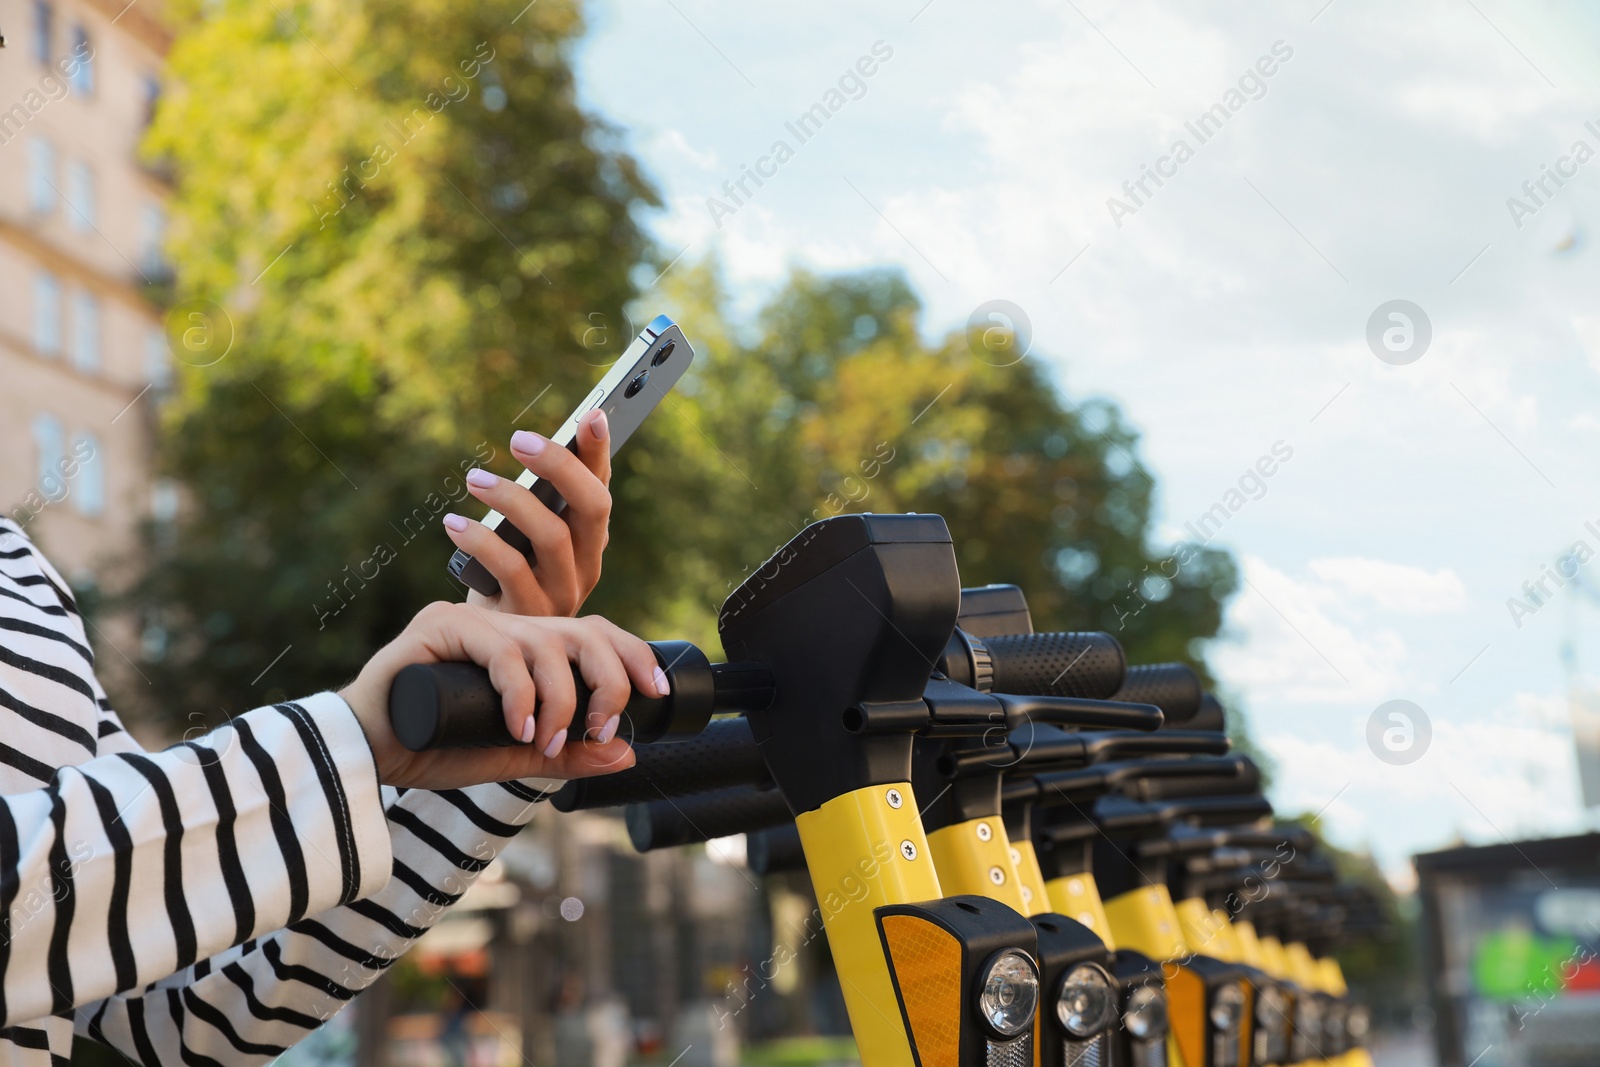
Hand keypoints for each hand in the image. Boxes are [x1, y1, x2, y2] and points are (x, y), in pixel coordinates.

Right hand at [339, 602, 667, 789]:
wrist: (361, 756)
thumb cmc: (432, 751)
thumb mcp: (513, 757)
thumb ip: (565, 753)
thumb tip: (626, 751)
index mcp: (525, 646)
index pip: (592, 634)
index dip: (632, 656)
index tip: (658, 693)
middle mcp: (504, 624)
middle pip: (581, 630)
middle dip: (609, 677)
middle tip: (603, 727)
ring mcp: (472, 620)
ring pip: (545, 642)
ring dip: (563, 696)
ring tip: (548, 742)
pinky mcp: (438, 626)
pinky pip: (499, 650)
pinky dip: (519, 692)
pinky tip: (519, 728)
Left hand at [444, 410, 610, 616]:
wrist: (492, 647)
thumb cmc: (506, 579)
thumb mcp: (526, 540)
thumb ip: (538, 502)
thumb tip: (529, 446)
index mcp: (589, 539)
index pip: (602, 486)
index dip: (600, 452)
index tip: (593, 412)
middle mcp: (587, 564)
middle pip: (591, 507)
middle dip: (560, 466)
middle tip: (519, 440)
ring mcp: (563, 592)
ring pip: (552, 535)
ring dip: (511, 500)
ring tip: (475, 479)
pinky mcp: (531, 615)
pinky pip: (510, 570)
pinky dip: (480, 541)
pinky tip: (454, 523)